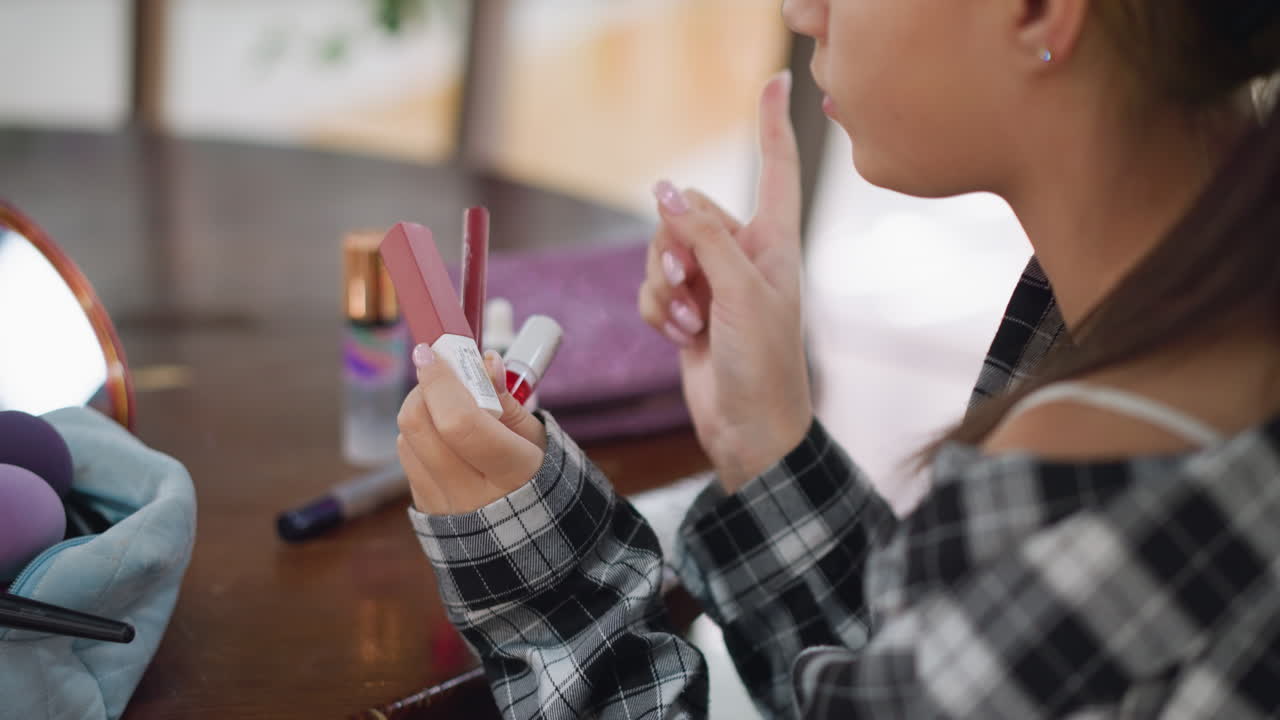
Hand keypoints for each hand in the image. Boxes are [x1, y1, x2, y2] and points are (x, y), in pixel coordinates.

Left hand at [397, 346, 546, 514]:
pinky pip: (409, 460)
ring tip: (449, 408)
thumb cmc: (536, 475)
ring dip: (422, 410)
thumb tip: (486, 363)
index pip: (460, 421)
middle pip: (420, 425)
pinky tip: (446, 438)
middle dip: (424, 387)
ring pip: (408, 439)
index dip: (441, 381)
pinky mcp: (425, 509)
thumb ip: (506, 400)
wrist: (525, 534)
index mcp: (512, 474)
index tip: (431, 352)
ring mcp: (443, 506)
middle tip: (442, 374)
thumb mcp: (536, 437)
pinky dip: (421, 437)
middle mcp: (471, 495)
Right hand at [637, 71, 812, 491]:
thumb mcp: (739, 292)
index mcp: (773, 242)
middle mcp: (743, 256)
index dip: (773, 125)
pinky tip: (678, 335)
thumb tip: (665, 190)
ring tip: (686, 319)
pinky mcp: (686, 311)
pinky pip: (651, 288)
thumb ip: (702, 237)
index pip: (775, 170)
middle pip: (689, 211)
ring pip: (662, 250)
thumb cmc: (764, 364)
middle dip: (675, 246)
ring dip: (663, 286)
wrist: (748, 428)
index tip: (774, 79)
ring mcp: (712, 284)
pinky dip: (655, 310)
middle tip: (687, 285)